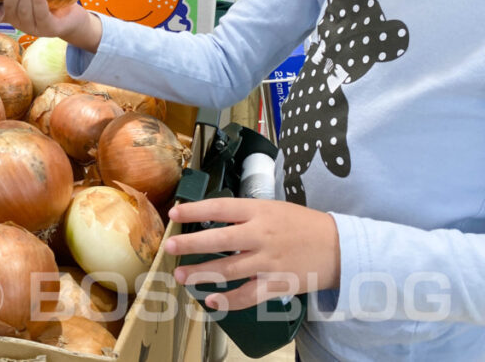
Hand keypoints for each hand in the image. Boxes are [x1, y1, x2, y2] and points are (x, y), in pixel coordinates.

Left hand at [165, 198, 340, 310]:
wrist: (339, 247)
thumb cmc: (303, 224)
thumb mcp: (273, 208)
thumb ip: (245, 214)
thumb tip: (212, 218)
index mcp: (259, 211)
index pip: (220, 207)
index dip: (194, 210)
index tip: (174, 214)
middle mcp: (261, 234)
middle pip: (218, 239)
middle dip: (190, 244)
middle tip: (169, 247)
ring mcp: (268, 261)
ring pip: (228, 269)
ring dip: (202, 274)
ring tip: (181, 275)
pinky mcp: (277, 283)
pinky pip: (248, 295)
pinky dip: (228, 300)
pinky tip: (211, 301)